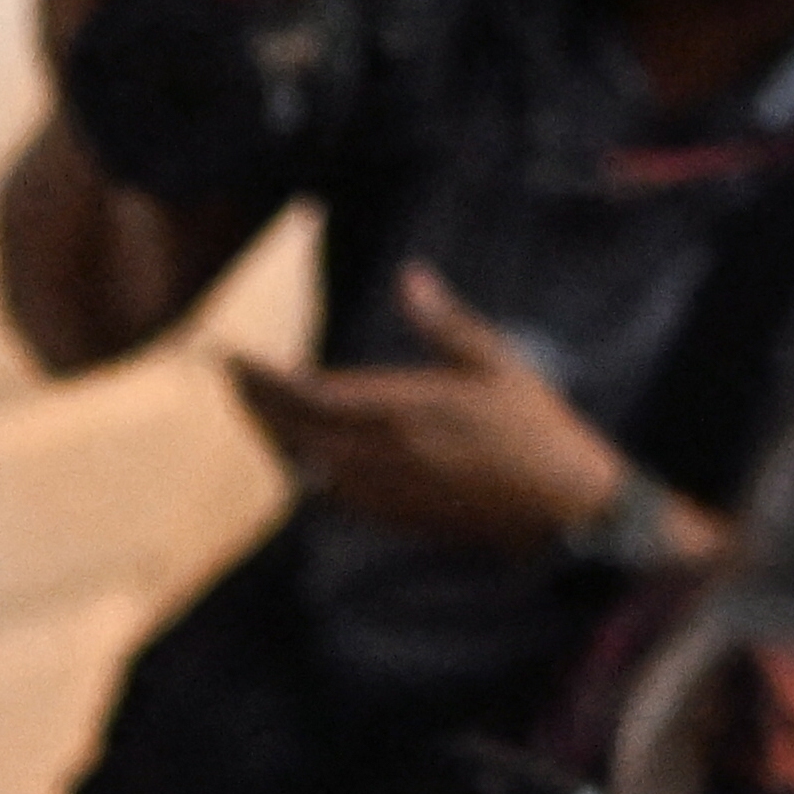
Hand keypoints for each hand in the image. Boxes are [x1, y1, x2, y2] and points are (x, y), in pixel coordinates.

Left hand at [223, 270, 635, 549]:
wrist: (562, 506)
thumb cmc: (538, 427)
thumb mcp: (497, 363)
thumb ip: (446, 323)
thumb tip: (410, 277)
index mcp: (407, 408)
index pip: (313, 394)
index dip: (265, 377)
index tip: (235, 356)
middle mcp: (386, 454)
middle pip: (297, 432)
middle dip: (257, 405)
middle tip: (231, 377)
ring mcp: (389, 490)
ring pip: (308, 466)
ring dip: (276, 438)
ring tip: (253, 410)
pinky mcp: (398, 516)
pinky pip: (334, 496)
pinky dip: (306, 471)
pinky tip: (300, 455)